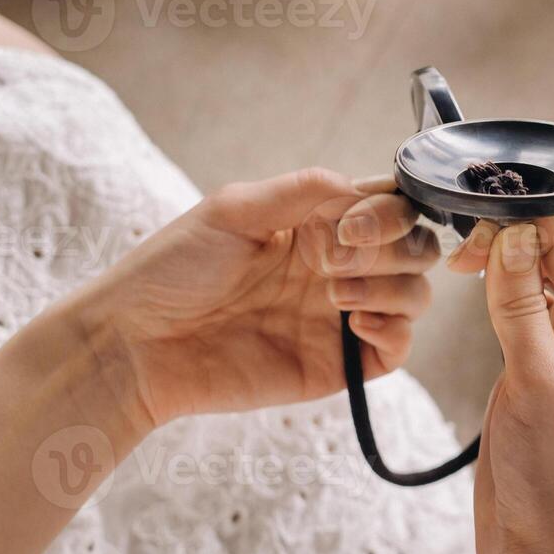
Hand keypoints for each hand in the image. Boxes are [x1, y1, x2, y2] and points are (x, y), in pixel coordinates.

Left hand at [80, 168, 438, 426]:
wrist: (137, 344)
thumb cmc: (173, 270)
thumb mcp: (234, 210)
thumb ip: (304, 189)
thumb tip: (364, 188)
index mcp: (317, 225)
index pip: (389, 205)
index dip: (388, 211)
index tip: (348, 226)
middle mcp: (339, 266)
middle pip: (415, 247)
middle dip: (392, 248)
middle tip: (333, 260)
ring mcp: (342, 316)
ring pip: (416, 295)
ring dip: (392, 287)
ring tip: (335, 295)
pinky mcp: (340, 365)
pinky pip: (399, 348)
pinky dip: (393, 330)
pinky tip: (351, 322)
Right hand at [449, 213, 553, 553]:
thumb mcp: (537, 388)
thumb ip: (524, 308)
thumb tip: (519, 231)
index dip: (537, 213)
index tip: (484, 213)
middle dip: (530, 220)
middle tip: (472, 239)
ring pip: (545, 267)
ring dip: (508, 248)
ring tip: (458, 259)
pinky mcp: (530, 363)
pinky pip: (521, 300)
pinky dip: (495, 281)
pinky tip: (464, 284)